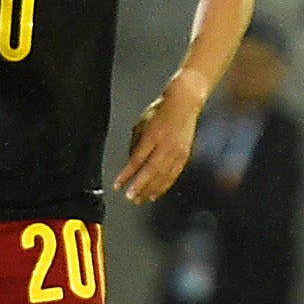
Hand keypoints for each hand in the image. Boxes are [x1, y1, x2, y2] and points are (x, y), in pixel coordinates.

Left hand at [114, 77, 206, 202]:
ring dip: (151, 189)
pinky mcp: (185, 155)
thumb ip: (136, 143)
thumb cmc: (161, 110)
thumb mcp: (142, 122)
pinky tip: (157, 193)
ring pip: (163, 176)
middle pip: (151, 171)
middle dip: (139, 187)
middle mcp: (166, 145)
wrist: (184, 103)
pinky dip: (164, 185)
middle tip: (130, 198)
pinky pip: (173, 175)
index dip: (126, 174)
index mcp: (152, 136)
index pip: (137, 160)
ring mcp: (177, 151)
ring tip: (141, 199)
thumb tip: (132, 162)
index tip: (118, 185)